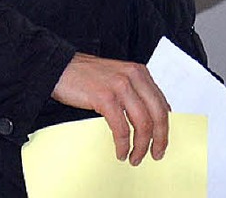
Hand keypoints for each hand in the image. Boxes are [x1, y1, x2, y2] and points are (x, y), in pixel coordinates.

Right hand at [51, 53, 169, 164]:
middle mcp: (132, 76)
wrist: (60, 67)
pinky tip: (120, 152)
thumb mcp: (118, 77)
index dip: (164, 127)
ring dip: (141, 146)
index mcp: (138, 72)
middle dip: (159, 140)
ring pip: (142, 124)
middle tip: (155, 155)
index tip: (162, 142)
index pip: (161, 104)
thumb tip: (151, 117)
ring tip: (135, 158)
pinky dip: (123, 145)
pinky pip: (121, 128)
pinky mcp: (105, 97)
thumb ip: (136, 91)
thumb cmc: (87, 75)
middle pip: (157, 115)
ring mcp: (119, 86)